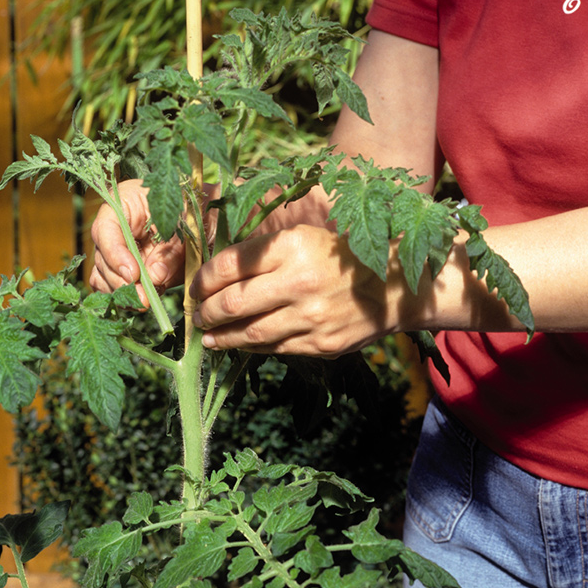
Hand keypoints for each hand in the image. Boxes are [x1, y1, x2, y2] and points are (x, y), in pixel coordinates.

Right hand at [89, 179, 183, 305]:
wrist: (199, 216)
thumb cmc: (190, 212)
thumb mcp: (184, 227)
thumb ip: (169, 252)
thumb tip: (154, 276)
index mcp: (122, 204)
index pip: (105, 230)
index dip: (115, 255)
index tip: (133, 274)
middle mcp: (111, 228)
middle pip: (102, 259)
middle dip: (122, 282)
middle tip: (144, 298)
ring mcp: (113, 250)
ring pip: (103, 277)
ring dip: (123, 293)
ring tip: (146, 301)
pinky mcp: (120, 269)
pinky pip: (112, 287)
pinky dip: (126, 297)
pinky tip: (144, 300)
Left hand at [189, 225, 404, 356]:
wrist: (393, 287)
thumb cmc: (337, 258)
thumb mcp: (301, 239)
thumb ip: (261, 254)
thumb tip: (213, 274)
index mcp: (291, 247)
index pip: (228, 265)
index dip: (202, 280)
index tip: (194, 287)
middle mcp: (299, 281)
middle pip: (231, 303)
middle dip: (204, 312)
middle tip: (196, 315)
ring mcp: (310, 317)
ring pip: (248, 332)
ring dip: (220, 336)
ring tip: (208, 336)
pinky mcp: (319, 344)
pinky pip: (272, 348)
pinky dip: (249, 346)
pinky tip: (236, 343)